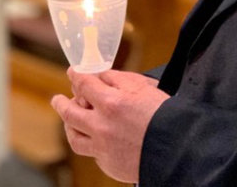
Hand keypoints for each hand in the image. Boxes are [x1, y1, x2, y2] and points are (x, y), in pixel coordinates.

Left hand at [51, 69, 167, 183]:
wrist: (178, 150)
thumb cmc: (166, 115)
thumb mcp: (144, 87)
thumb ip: (118, 79)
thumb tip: (101, 75)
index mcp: (111, 103)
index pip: (84, 84)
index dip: (76, 75)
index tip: (73, 72)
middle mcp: (102, 127)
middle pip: (70, 112)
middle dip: (61, 103)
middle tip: (57, 99)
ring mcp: (103, 148)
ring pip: (74, 137)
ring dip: (69, 126)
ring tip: (69, 120)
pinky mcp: (109, 165)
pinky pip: (92, 153)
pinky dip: (92, 142)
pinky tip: (96, 137)